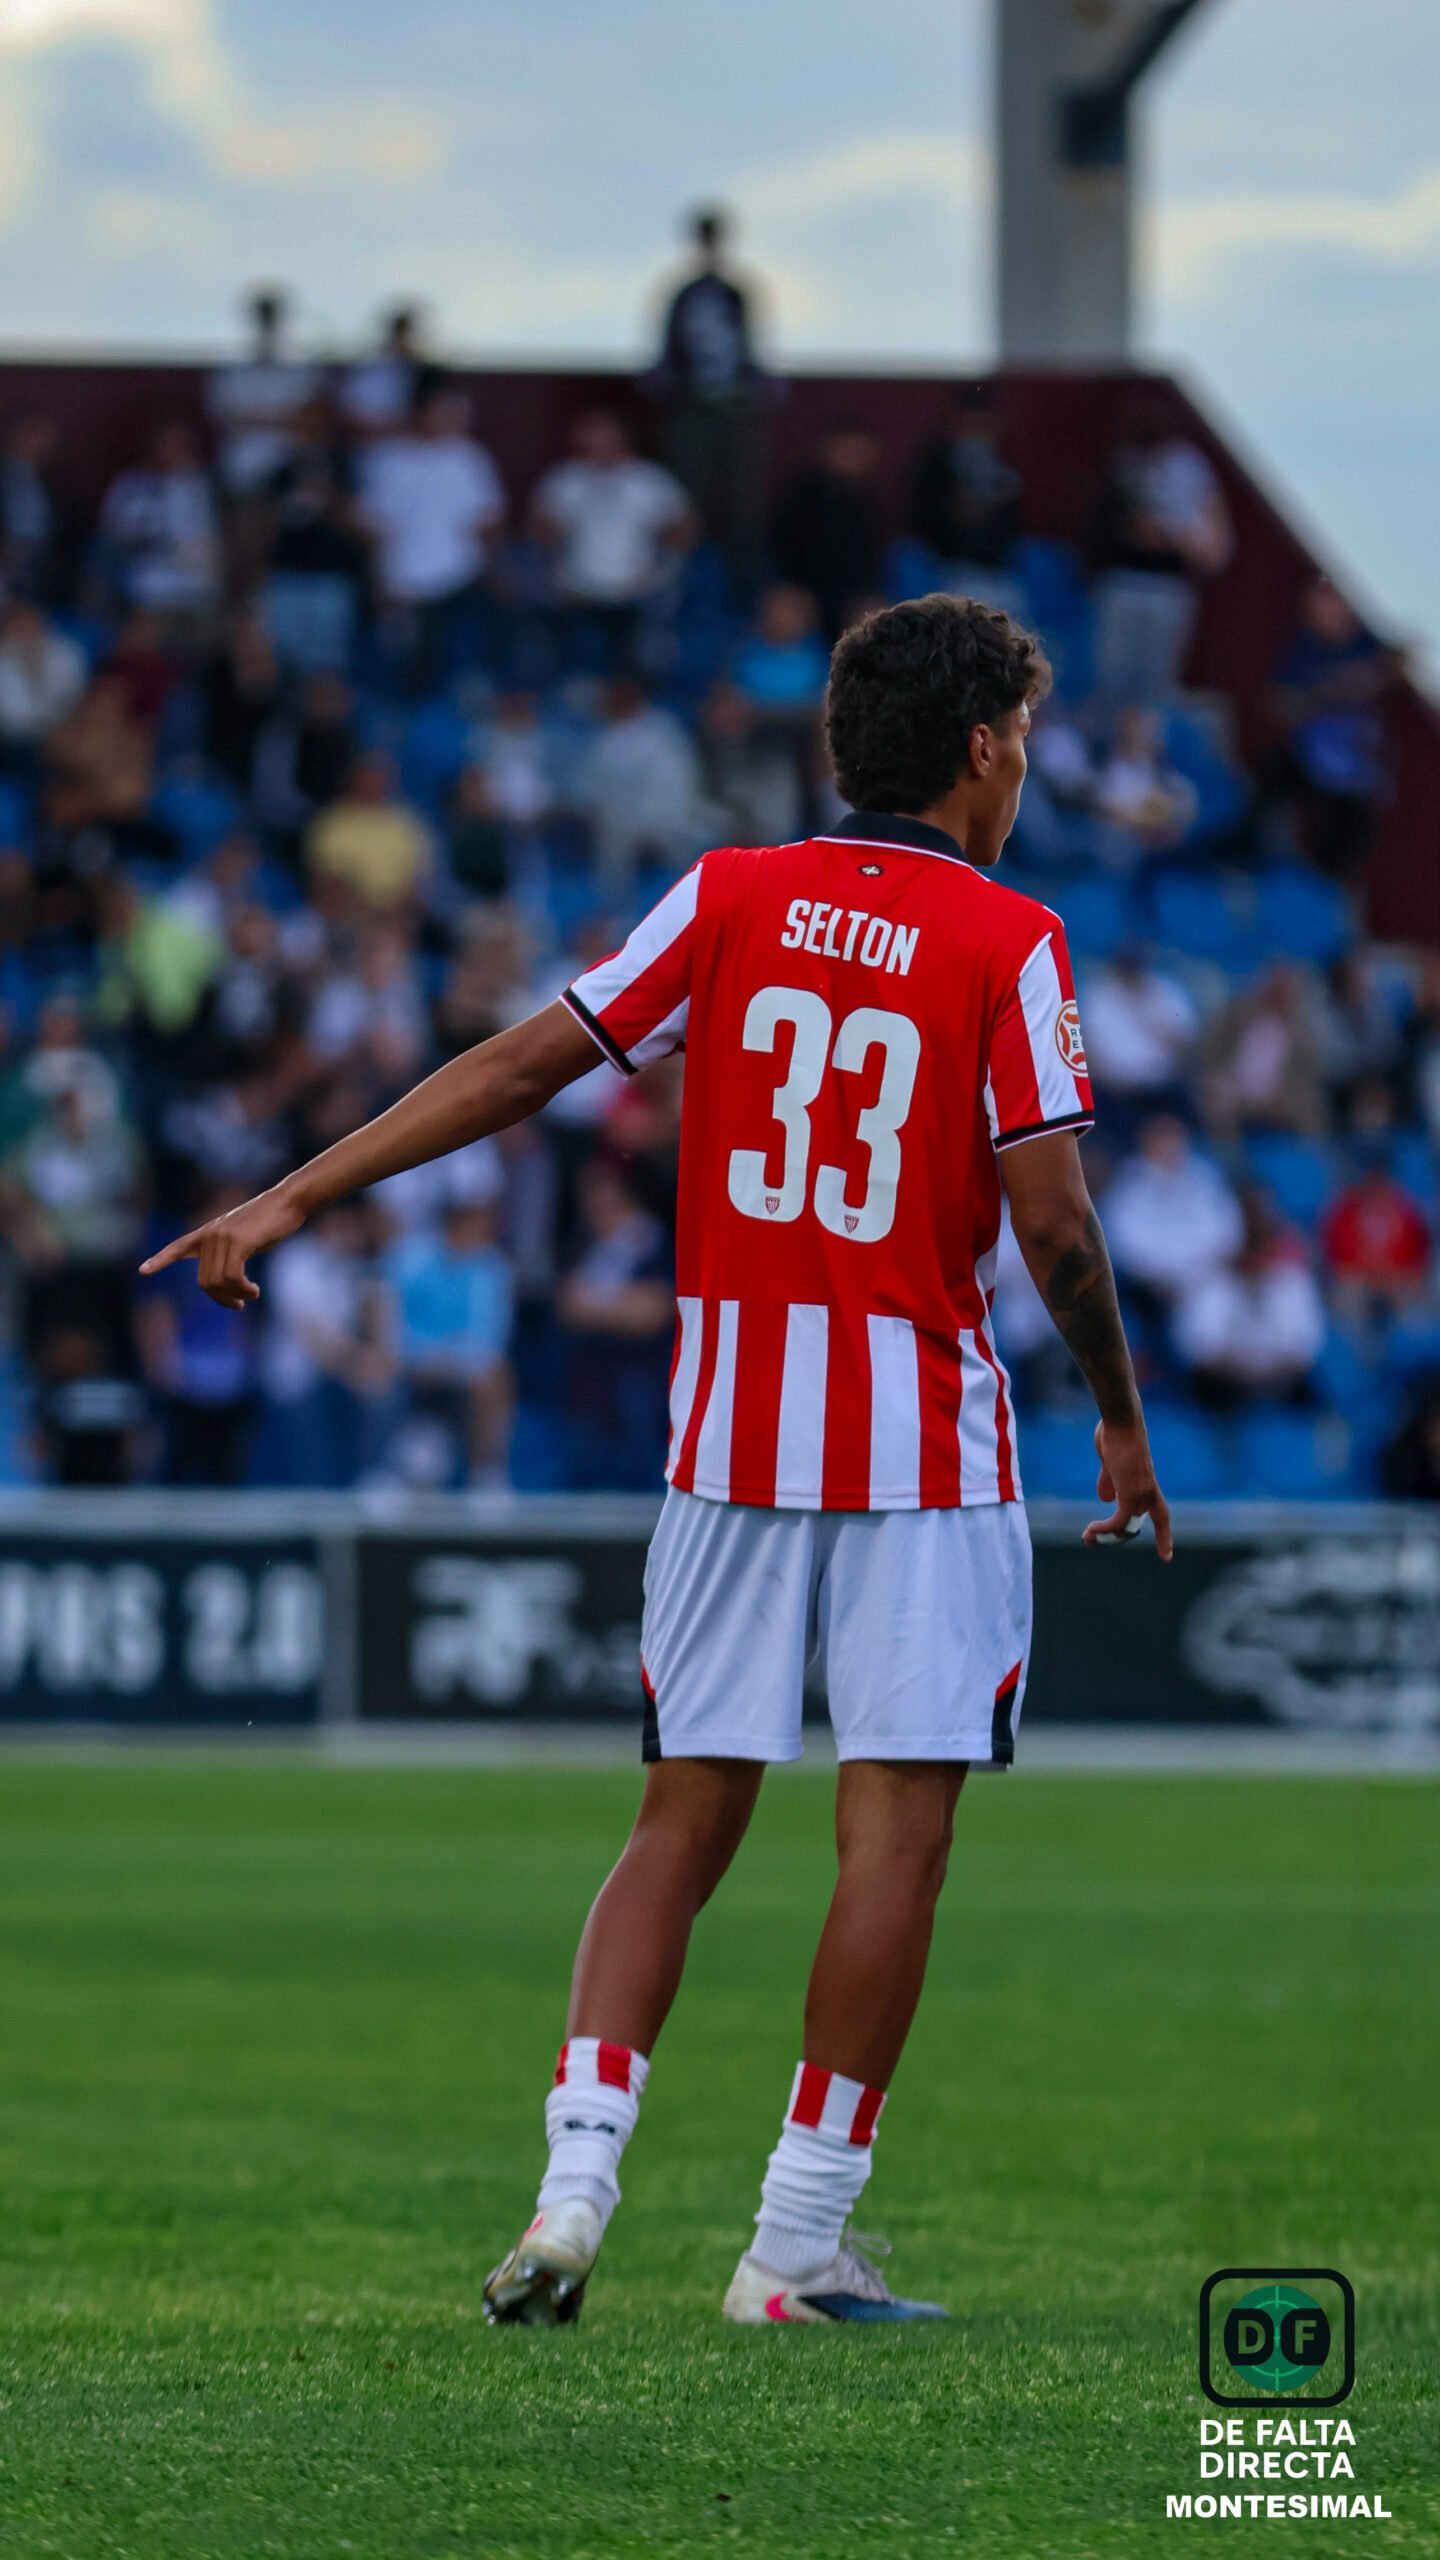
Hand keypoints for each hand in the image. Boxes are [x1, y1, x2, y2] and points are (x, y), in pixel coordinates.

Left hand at [139, 1186, 304, 1310]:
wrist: (288, 1202)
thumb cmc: (270, 1221)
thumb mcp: (243, 1236)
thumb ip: (229, 1251)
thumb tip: (226, 1276)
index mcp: (208, 1232)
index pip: (177, 1246)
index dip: (160, 1259)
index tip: (143, 1270)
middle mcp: (210, 1235)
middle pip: (204, 1281)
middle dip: (221, 1299)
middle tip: (239, 1304)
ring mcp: (222, 1237)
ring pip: (218, 1281)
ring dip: (236, 1295)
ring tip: (251, 1294)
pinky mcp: (238, 1242)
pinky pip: (232, 1276)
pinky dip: (243, 1289)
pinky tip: (254, 1290)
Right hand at [1083, 1418, 1172, 1560]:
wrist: (1121, 1422)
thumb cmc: (1116, 1435)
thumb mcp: (1110, 1463)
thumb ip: (1109, 1480)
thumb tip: (1105, 1498)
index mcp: (1147, 1484)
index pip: (1161, 1516)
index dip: (1164, 1536)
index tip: (1167, 1556)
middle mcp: (1148, 1493)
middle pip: (1135, 1525)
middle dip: (1114, 1537)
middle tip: (1091, 1540)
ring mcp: (1141, 1494)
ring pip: (1125, 1527)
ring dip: (1105, 1535)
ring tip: (1087, 1537)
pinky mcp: (1130, 1494)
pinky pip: (1118, 1522)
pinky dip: (1104, 1529)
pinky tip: (1091, 1530)